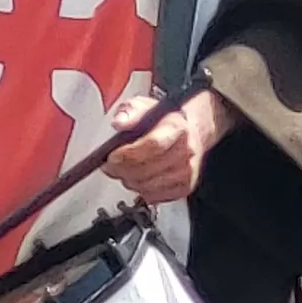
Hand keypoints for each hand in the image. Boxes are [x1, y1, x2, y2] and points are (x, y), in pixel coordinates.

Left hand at [101, 93, 237, 205]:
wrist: (191, 131)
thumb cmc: (165, 120)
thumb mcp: (144, 106)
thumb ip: (130, 112)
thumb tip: (119, 122)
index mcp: (176, 127)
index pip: (153, 145)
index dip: (129, 153)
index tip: (112, 156)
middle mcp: (185, 151)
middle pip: (147, 169)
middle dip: (122, 169)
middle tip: (109, 166)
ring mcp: (186, 171)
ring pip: (148, 186)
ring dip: (129, 181)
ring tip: (122, 171)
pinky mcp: (184, 186)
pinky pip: (155, 196)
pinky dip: (141, 190)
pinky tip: (137, 179)